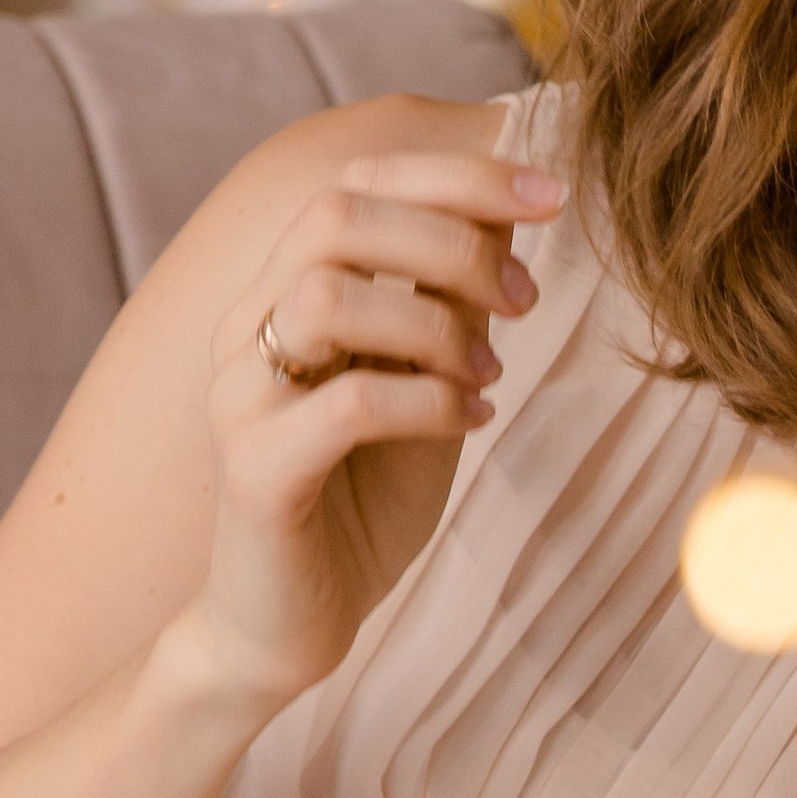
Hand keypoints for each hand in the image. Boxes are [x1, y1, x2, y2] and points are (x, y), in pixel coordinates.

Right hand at [188, 148, 560, 710]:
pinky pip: (344, 404)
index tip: (556, 191)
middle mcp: (246, 326)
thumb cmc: (362, 498)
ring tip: (487, 376)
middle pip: (335, 214)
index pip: (356, 181)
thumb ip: (453, 309)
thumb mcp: (429, 385)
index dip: (458, 174)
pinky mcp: (252, 470)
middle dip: (453, 239)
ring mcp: (240, 396)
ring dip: (433, 324)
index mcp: (283, 292)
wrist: (289, 623)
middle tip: (526, 302)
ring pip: (328, 296)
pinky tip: (470, 423)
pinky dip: (427, 402)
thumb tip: (508, 221)